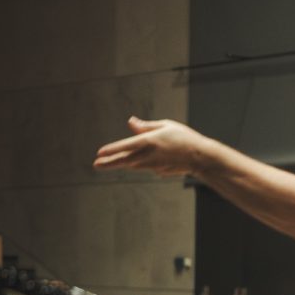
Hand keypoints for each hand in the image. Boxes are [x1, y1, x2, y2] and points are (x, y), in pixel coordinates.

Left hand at [94, 117, 210, 176]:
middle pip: (124, 161)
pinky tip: (157, 157)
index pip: (126, 146)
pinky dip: (144, 162)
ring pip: (132, 165)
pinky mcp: (158, 172)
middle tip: (95, 165)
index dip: (112, 150)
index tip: (99, 153)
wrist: (199, 157)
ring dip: (121, 163)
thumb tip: (130, 122)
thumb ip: (146, 126)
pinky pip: (147, 166)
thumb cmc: (184, 137)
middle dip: (109, 163)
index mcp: (149, 141)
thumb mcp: (165, 125)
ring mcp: (153, 166)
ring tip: (105, 163)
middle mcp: (149, 155)